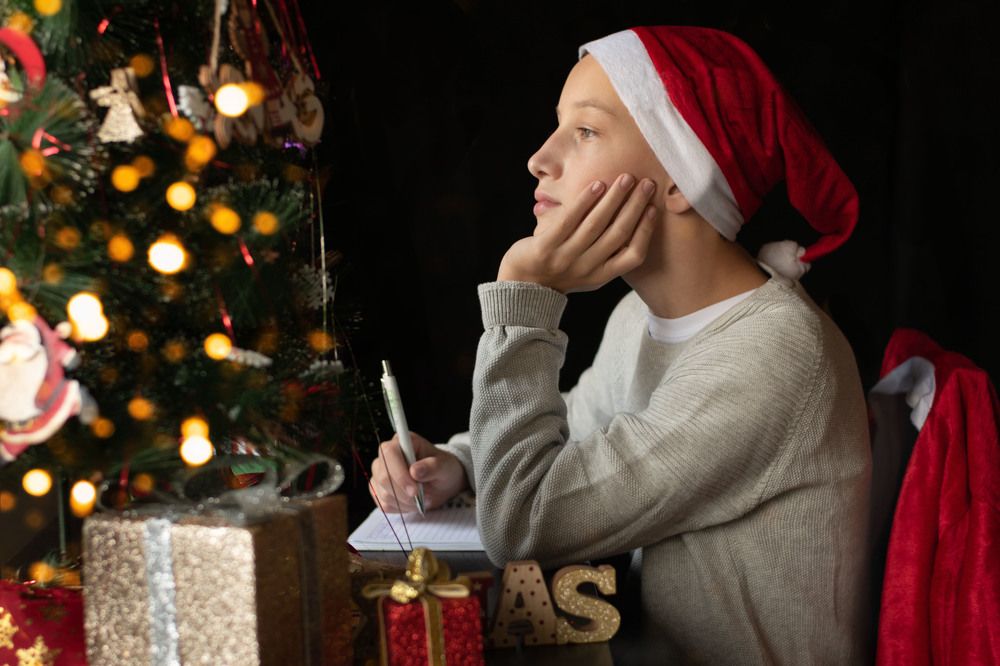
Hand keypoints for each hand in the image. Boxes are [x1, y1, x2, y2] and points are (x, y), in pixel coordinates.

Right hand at [369, 431, 468, 512]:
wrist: (441, 482)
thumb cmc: (443, 469)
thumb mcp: (445, 466)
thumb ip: (432, 467)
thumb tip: (414, 471)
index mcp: (403, 442)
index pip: (389, 453)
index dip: (399, 473)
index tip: (415, 490)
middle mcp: (387, 455)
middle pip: (383, 476)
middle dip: (403, 492)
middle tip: (422, 497)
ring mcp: (380, 472)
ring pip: (383, 493)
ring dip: (405, 501)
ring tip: (422, 498)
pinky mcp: (378, 489)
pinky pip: (383, 504)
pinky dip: (401, 507)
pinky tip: (412, 502)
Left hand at [498, 174, 656, 292]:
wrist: (522, 285)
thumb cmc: (561, 271)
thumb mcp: (589, 271)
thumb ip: (609, 254)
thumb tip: (635, 221)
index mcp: (601, 275)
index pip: (633, 255)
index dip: (646, 231)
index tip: (654, 208)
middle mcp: (586, 268)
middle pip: (617, 234)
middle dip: (635, 206)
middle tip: (646, 183)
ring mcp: (565, 258)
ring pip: (595, 225)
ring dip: (614, 199)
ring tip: (625, 178)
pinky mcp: (545, 248)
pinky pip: (568, 221)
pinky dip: (584, 202)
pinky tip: (597, 185)